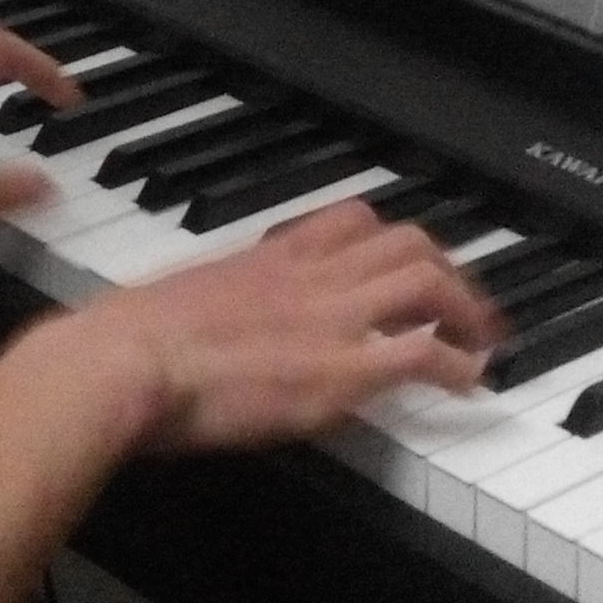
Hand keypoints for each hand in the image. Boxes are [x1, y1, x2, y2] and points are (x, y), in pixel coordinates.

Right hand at [76, 200, 499, 453]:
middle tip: (466, 301)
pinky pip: (422, 352)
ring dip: (467, 308)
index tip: (407, 261)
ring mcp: (329, 320)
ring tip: (483, 340)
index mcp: (266, 258)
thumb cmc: (124, 345)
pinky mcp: (338, 371)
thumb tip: (211, 328)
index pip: (348, 221)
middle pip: (403, 240)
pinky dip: (458, 364)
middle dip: (448, 266)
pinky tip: (469, 382)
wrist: (119, 363)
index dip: (390, 239)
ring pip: (426, 280)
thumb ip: (212, 306)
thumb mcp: (175, 304)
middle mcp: (307, 277)